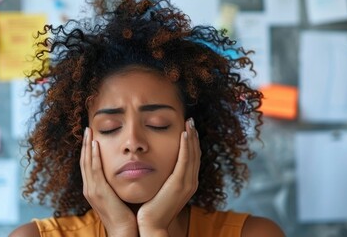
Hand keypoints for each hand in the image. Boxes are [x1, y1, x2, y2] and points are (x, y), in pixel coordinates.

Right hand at [80, 127, 137, 236]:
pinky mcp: (98, 191)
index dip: (87, 150)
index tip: (90, 137)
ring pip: (86, 162)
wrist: (124, 232)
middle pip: (83, 161)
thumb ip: (117, 185)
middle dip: (85, 144)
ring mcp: (92, 190)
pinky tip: (94, 144)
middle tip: (87, 129)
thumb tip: (125, 172)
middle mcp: (89, 189)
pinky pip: (94, 170)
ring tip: (89, 131)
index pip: (88, 165)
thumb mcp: (118, 197)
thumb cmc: (125, 216)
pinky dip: (93, 156)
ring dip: (87, 145)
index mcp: (93, 190)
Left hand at [136, 118, 200, 236]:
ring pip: (193, 154)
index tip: (188, 129)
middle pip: (196, 154)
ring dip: (192, 136)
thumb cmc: (151, 209)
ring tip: (189, 122)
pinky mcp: (180, 183)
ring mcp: (187, 183)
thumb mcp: (159, 190)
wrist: (151, 225)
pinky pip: (185, 160)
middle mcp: (190, 182)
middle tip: (191, 120)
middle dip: (194, 136)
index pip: (192, 159)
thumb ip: (162, 178)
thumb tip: (155, 166)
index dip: (192, 143)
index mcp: (186, 184)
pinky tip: (184, 133)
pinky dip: (186, 146)